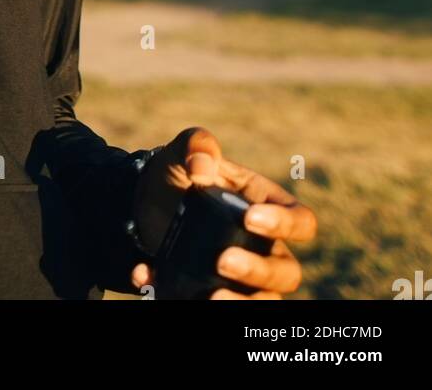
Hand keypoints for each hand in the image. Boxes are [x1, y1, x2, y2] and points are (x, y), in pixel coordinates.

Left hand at [129, 127, 315, 299]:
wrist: (147, 198)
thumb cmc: (180, 170)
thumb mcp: (185, 149)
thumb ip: (197, 145)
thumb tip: (201, 168)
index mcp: (266, 205)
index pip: (301, 221)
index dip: (285, 224)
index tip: (250, 218)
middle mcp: (262, 245)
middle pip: (286, 272)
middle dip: (259, 271)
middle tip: (223, 260)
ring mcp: (241, 274)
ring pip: (263, 300)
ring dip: (241, 303)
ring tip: (211, 296)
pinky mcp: (213, 290)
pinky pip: (210, 304)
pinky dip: (181, 298)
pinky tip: (149, 277)